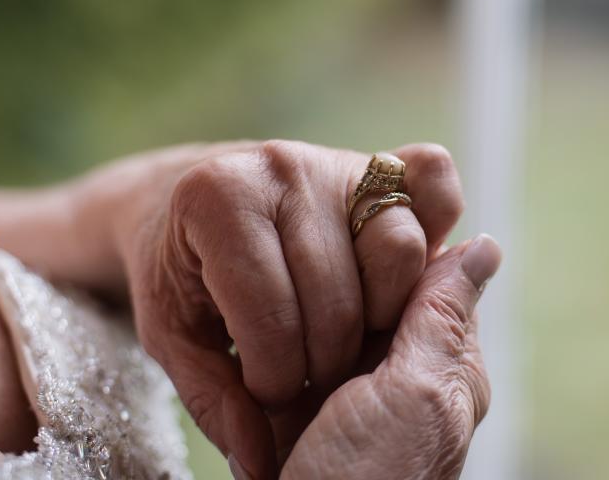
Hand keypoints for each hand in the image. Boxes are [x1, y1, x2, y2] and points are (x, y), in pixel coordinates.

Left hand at [117, 140, 465, 475]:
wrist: (192, 200)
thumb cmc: (182, 272)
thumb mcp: (172, 336)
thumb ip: (212, 399)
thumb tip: (261, 461)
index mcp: (217, 200)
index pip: (272, 318)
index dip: (272, 379)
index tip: (262, 391)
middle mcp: (283, 167)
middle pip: (342, 295)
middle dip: (325, 359)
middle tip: (304, 372)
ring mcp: (336, 159)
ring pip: (400, 248)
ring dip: (382, 312)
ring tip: (346, 331)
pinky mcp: (379, 162)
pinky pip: (434, 182)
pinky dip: (435, 226)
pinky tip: (397, 276)